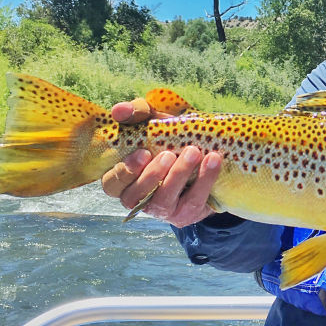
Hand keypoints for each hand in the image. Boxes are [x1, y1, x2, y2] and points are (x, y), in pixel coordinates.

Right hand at [101, 98, 222, 226]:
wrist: (203, 155)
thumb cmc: (167, 139)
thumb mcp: (153, 123)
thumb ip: (136, 113)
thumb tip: (119, 110)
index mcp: (122, 181)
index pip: (112, 182)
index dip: (125, 171)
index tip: (143, 153)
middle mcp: (136, 199)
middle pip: (136, 194)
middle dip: (153, 174)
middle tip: (169, 154)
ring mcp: (160, 210)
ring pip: (164, 199)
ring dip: (179, 175)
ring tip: (194, 152)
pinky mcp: (185, 214)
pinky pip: (194, 200)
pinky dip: (204, 179)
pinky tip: (213, 160)